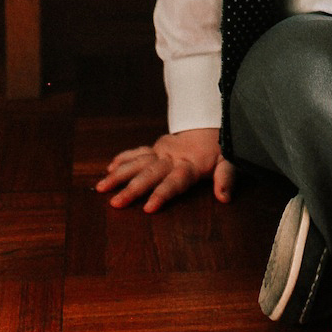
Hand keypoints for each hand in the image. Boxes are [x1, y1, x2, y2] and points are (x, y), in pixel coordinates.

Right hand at [96, 127, 234, 211]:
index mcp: (190, 165)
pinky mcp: (156, 147)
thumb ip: (226, 178)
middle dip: (132, 189)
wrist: (210, 124)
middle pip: (150, 174)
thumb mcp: (229, 160)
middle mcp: (172, 157)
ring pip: (138, 162)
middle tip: (115, 203)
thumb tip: (224, 198)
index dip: (162, 194)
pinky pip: (137, 152)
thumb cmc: (220, 148)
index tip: (148, 208)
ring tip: (102, 187)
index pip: (174, 182)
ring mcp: (161, 151)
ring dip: (119, 174)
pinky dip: (123, 158)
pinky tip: (109, 168)